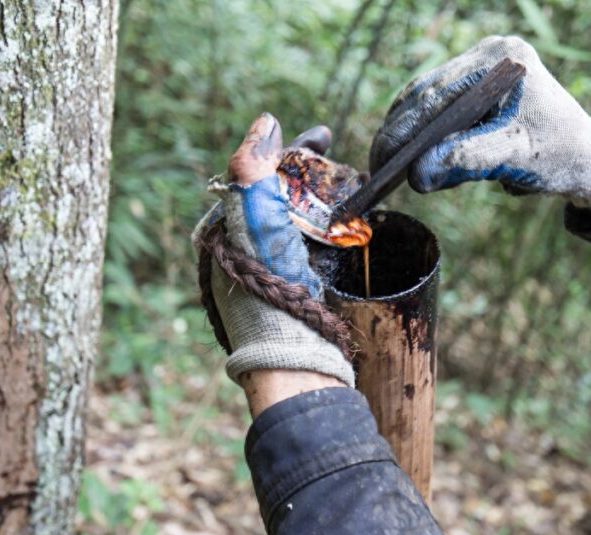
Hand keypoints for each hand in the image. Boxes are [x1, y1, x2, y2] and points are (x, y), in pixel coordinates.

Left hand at [193, 113, 354, 388]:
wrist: (294, 357)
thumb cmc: (269, 290)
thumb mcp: (256, 221)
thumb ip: (253, 169)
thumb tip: (264, 122)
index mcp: (229, 231)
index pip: (258, 176)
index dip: (290, 150)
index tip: (323, 136)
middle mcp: (249, 249)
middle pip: (284, 195)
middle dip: (315, 172)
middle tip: (343, 159)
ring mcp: (278, 269)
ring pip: (305, 218)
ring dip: (332, 196)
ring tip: (358, 183)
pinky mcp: (304, 288)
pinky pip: (322, 247)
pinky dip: (341, 227)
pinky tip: (361, 219)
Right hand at [370, 36, 590, 215]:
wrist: (585, 156)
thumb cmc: (558, 156)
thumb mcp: (512, 159)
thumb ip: (465, 161)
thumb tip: (416, 176)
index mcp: (502, 60)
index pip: (437, 93)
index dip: (403, 129)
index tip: (381, 160)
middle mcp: (490, 55)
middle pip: (425, 93)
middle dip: (399, 132)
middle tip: (375, 168)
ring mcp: (481, 67)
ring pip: (425, 100)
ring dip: (407, 134)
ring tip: (386, 167)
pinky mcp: (476, 86)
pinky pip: (437, 108)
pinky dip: (422, 134)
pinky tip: (410, 158)